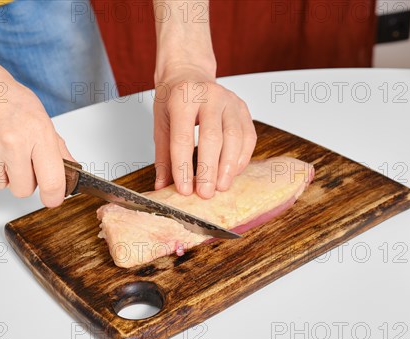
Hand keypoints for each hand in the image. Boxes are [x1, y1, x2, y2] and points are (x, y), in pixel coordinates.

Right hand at [0, 55, 72, 207]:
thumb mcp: (37, 113)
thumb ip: (55, 145)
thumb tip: (70, 168)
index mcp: (37, 132)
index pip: (52, 181)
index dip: (54, 196)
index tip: (53, 198)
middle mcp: (12, 143)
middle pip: (23, 190)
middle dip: (24, 180)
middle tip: (20, 159)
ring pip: (0, 186)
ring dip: (1, 173)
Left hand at [153, 65, 256, 198]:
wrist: (189, 73)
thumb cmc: (174, 99)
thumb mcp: (161, 124)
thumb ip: (163, 157)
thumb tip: (162, 187)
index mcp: (182, 99)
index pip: (183, 138)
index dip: (183, 167)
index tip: (185, 190)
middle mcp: (208, 96)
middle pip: (212, 138)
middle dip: (209, 169)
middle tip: (206, 193)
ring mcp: (229, 100)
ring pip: (234, 137)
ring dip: (228, 166)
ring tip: (220, 187)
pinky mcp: (243, 108)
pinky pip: (248, 136)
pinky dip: (241, 158)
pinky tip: (232, 172)